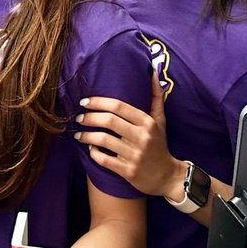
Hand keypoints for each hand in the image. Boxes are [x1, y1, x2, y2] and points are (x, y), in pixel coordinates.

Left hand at [75, 74, 182, 198]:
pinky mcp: (129, 172)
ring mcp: (135, 155)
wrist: (168, 176)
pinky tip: (90, 148)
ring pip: (104, 140)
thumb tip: (152, 70)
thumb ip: (155, 96)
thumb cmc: (159, 144)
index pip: (119, 106)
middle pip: (109, 121)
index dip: (98, 102)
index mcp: (147, 122)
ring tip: (78, 134)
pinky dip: (94, 153)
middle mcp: (141, 137)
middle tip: (78, 117)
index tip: (84, 101)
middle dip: (90, 117)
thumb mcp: (160, 120)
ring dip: (87, 135)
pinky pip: (105, 160)